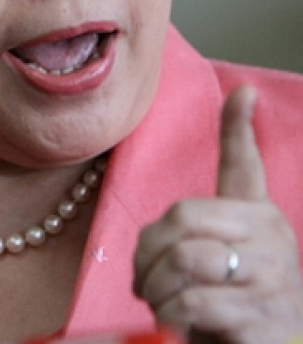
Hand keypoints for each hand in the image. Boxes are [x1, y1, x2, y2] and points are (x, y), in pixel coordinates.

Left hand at [133, 85, 302, 342]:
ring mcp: (270, 277)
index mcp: (257, 215)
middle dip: (147, 251)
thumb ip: (195, 231)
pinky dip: (168, 313)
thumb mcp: (222, 257)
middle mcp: (270, 237)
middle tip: (141, 276)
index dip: (239, 126)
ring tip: (157, 299)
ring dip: (155, 286)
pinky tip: (173, 319)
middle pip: (183, 218)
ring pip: (183, 261)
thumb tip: (160, 232)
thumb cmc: (235, 299)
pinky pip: (192, 301)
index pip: (246, 164)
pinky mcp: (260, 318)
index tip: (243, 92)